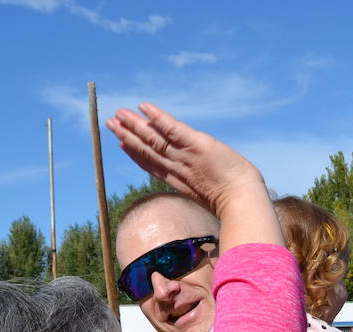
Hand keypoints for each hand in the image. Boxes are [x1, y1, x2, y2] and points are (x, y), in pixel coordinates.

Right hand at [106, 103, 264, 217]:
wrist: (243, 201)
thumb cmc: (237, 203)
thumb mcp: (216, 196)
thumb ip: (206, 191)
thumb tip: (209, 192)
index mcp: (181, 182)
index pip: (154, 165)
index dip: (136, 155)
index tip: (122, 145)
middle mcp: (178, 168)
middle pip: (147, 150)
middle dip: (128, 137)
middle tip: (110, 123)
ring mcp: (185, 156)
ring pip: (153, 138)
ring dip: (134, 126)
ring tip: (117, 115)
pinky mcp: (195, 144)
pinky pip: (172, 129)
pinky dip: (157, 117)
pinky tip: (143, 107)